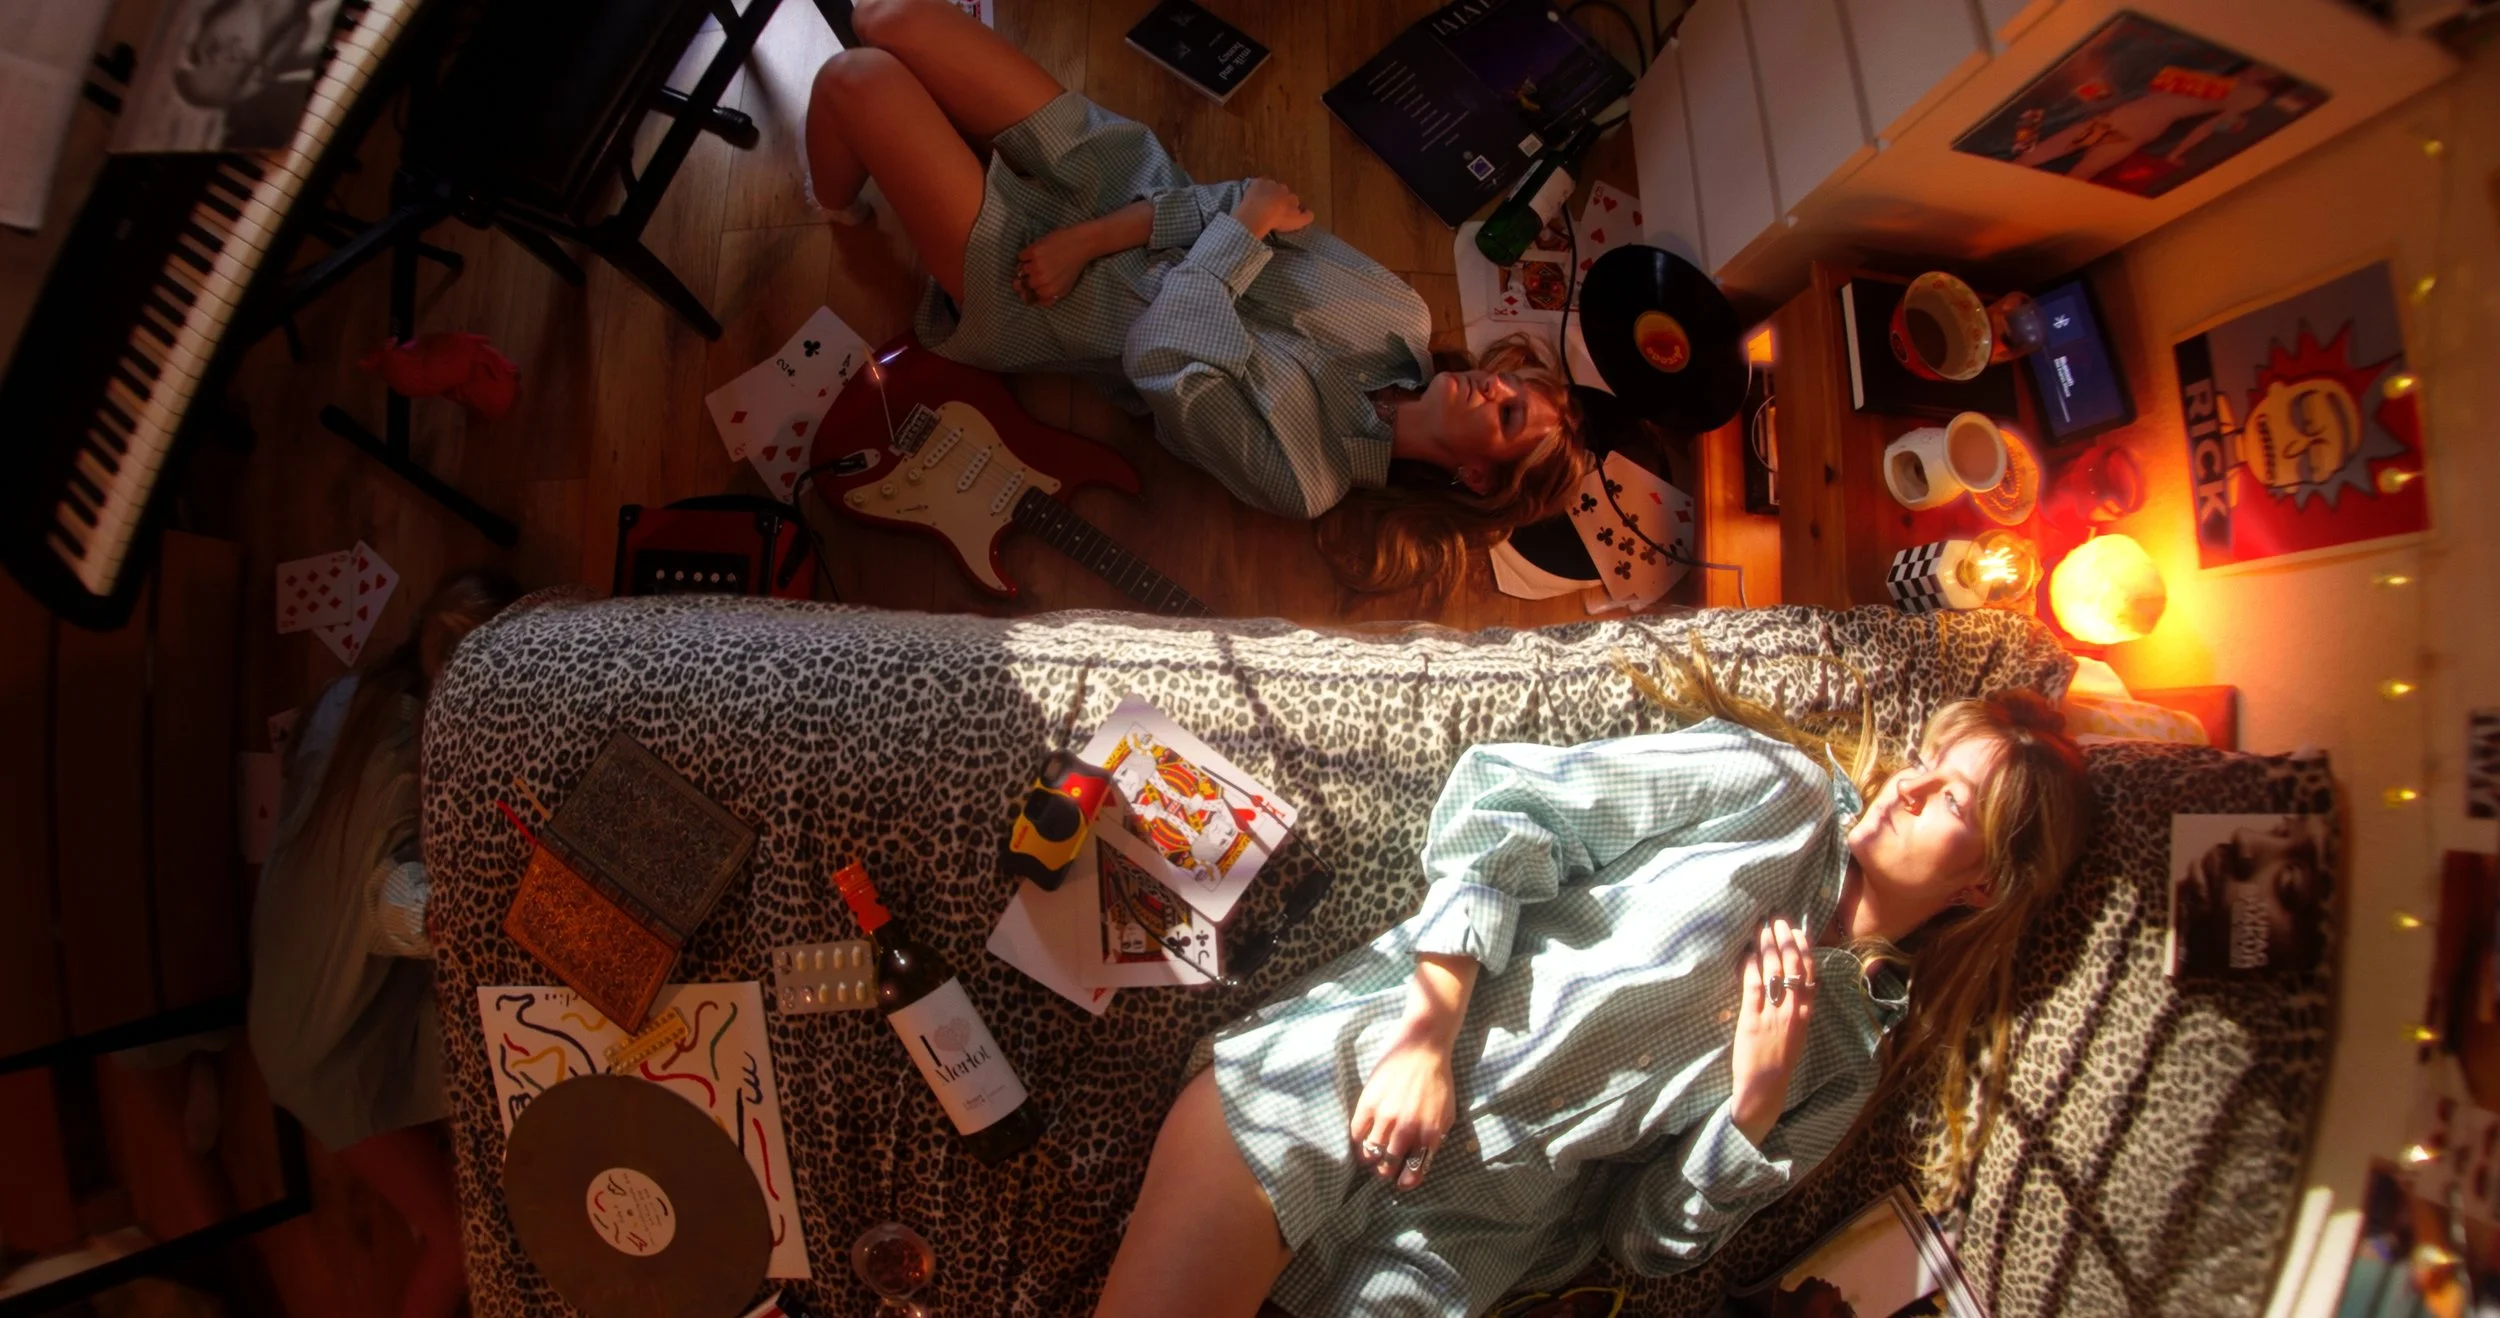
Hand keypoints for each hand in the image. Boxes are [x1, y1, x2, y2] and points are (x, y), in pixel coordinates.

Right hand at [1015, 224, 1094, 306]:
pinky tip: (1038, 252)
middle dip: (1028, 278)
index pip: (1030, 297)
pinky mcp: (1033, 252)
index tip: (1032, 284)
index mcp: (1049, 292)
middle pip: (1023, 284)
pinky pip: (1021, 257)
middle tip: (1037, 269)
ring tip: (1039, 260)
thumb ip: (1050, 297)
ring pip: (1021, 270)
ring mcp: (1036, 266)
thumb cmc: (1074, 266)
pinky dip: (1027, 254)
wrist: (1081, 244)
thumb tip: (1035, 299)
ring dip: (1027, 265)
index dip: (1031, 289)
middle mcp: (1041, 281)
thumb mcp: (1066, 288)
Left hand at [1233, 178, 1313, 239]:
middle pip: (1282, 192)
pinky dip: (1256, 189)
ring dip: (1267, 193)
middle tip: (1271, 209)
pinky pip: (1258, 184)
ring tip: (1261, 204)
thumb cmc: (1279, 219)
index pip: (1293, 200)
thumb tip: (1310, 211)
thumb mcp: (1297, 222)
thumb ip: (1307, 216)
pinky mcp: (1256, 182)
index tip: (1283, 214)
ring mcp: (1269, 184)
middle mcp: (1283, 188)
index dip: (1289, 207)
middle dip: (1278, 198)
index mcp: (1292, 197)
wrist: (1258, 213)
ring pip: (1270, 187)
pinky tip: (1253, 198)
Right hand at [1348, 1019, 1455, 1191]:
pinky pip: (1357, 1133)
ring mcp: (1385, 1117)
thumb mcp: (1447, 1114)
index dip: (1406, 1182)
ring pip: (1371, 1154)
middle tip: (1386, 1167)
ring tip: (1374, 1156)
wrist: (1422, 1048)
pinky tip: (1364, 1139)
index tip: (1402, 1182)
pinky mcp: (1368, 1103)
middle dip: (1387, 1171)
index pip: (1413, 1172)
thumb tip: (1422, 1160)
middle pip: (1388, 1167)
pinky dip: (1359, 1142)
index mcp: (1429, 1134)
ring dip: (1372, 1159)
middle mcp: (1406, 1129)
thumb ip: (1435, 1139)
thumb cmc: (1438, 1081)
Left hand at [1730, 918, 1816, 1146]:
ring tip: (1762, 928)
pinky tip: (1748, 952)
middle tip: (1777, 920)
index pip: (1809, 976)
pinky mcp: (1752, 1021)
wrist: (1764, 1091)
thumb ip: (1798, 1011)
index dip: (1804, 950)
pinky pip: (1753, 988)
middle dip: (1785, 940)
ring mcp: (1773, 1016)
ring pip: (1774, 973)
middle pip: (1792, 968)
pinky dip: (1751, 967)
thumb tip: (1799, 985)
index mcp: (1804, 1016)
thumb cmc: (1778, 1064)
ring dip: (1768, 946)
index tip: (1799, 931)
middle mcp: (1792, 1013)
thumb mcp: (1796, 1036)